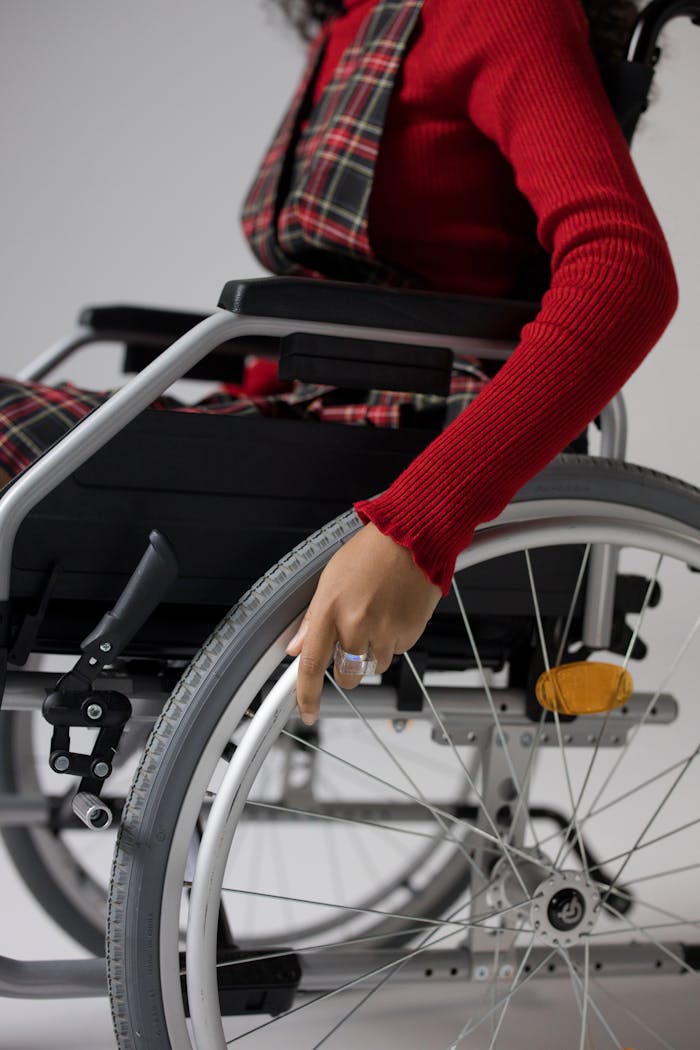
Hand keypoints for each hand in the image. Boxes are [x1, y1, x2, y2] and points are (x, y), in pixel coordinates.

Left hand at [286, 522, 441, 723]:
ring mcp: (384, 630)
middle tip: (352, 645)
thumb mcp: (330, 579)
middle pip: (346, 675)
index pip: (311, 664)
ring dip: (373, 651)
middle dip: (345, 670)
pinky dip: (394, 639)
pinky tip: (394, 613)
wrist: (413, 538)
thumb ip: (312, 618)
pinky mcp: (409, 633)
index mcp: (330, 609)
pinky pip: (398, 651)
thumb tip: (297, 646)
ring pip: (374, 666)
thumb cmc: (372, 551)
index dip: (306, 695)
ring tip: (377, 616)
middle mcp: (356, 623)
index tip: (308, 712)